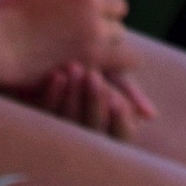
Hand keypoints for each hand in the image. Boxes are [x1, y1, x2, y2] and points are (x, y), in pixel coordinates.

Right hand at [0, 0, 128, 84]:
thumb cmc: (13, 10)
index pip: (119, 5)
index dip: (108, 11)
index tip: (95, 18)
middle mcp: (95, 23)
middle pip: (120, 30)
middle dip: (108, 34)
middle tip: (88, 39)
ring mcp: (93, 50)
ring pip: (124, 55)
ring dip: (111, 56)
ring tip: (92, 58)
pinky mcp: (87, 73)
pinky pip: (116, 76)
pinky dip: (108, 75)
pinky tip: (93, 72)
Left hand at [33, 62, 156, 139]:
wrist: (44, 49)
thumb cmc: (89, 65)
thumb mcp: (111, 75)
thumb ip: (128, 91)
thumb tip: (151, 116)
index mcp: (106, 130)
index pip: (118, 136)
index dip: (118, 122)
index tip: (118, 101)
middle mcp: (83, 135)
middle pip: (91, 128)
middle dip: (93, 101)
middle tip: (94, 76)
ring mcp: (56, 127)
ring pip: (67, 120)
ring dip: (73, 94)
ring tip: (77, 67)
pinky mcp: (33, 117)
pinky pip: (43, 111)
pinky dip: (52, 93)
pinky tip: (58, 74)